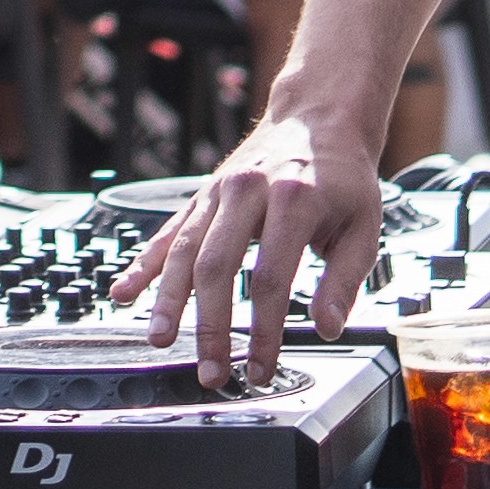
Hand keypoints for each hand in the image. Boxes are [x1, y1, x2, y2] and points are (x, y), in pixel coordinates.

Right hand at [112, 108, 378, 380]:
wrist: (319, 117)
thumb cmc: (343, 177)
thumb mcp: (364, 226)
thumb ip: (345, 280)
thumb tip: (328, 326)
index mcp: (294, 199)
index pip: (271, 278)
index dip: (265, 332)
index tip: (262, 369)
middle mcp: (248, 191)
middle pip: (218, 267)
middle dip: (210, 326)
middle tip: (212, 371)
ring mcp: (218, 191)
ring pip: (184, 250)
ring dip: (169, 300)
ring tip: (161, 340)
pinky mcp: (201, 195)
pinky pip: (167, 232)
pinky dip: (144, 264)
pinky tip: (124, 292)